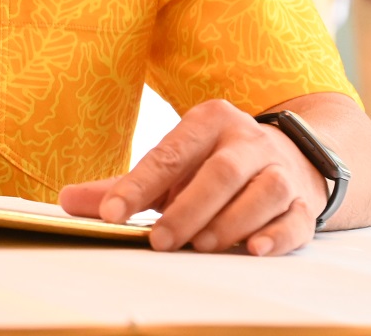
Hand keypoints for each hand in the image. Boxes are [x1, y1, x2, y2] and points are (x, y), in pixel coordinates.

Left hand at [59, 99, 328, 255]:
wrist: (292, 157)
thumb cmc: (214, 166)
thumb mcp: (171, 166)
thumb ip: (124, 185)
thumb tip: (67, 200)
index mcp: (208, 121)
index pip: (168, 154)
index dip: (138, 185)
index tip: (112, 213)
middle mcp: (247, 140)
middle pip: (220, 172)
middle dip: (189, 208)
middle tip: (159, 241)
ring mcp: (279, 170)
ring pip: (262, 192)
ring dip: (231, 222)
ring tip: (202, 246)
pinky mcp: (303, 202)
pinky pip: (295, 218)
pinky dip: (275, 235)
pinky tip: (253, 249)